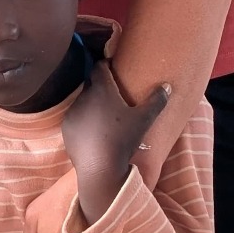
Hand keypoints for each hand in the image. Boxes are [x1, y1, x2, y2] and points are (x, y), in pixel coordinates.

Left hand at [61, 59, 169, 223]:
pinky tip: (93, 130)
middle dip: (99, 84)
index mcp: (102, 90)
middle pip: (90, 84)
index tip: (112, 66)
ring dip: (91, 103)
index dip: (105, 64)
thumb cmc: (123, 140)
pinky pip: (75, 117)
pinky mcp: (66, 128)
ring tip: (104, 114)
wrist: (100, 168)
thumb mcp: (144, 120)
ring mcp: (72, 113)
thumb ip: (156, 101)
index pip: (99, 67)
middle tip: (112, 92)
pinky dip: (83, 119)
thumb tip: (167, 86)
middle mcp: (84, 97)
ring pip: (82, 101)